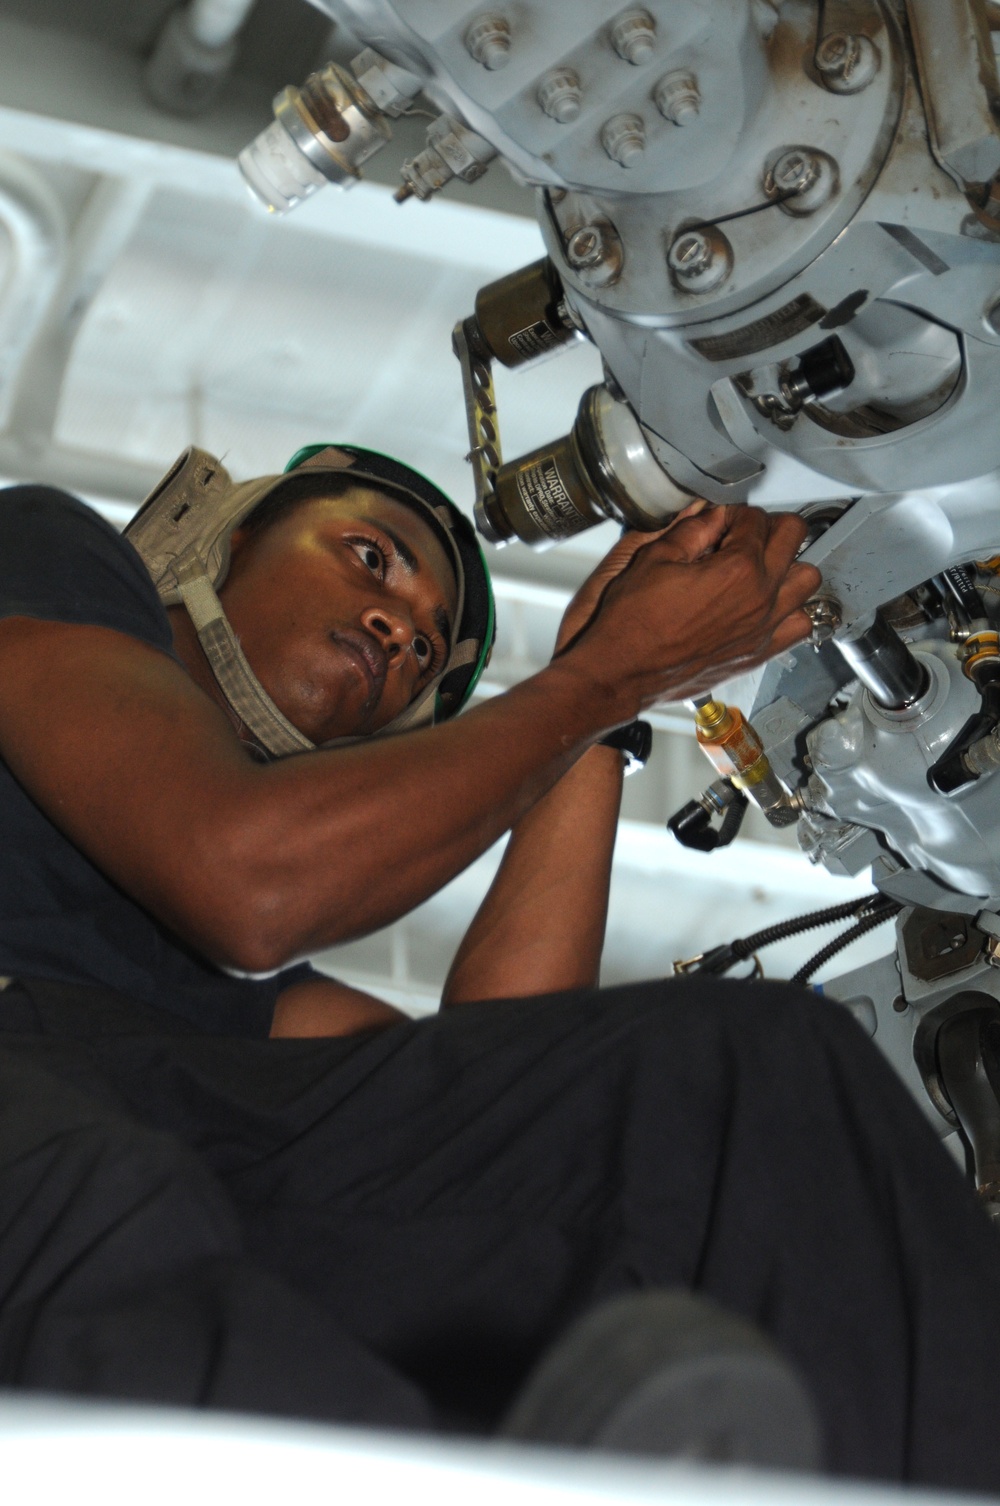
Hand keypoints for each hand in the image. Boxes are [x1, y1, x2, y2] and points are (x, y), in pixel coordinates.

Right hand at [560, 504, 820, 718]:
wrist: (622, 672)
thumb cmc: (632, 621)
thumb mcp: (654, 558)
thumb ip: (692, 530)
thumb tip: (712, 515)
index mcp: (737, 568)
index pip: (755, 519)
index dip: (734, 513)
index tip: (719, 522)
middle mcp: (760, 597)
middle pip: (794, 538)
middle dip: (770, 527)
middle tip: (745, 535)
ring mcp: (764, 628)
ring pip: (808, 580)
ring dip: (789, 566)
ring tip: (762, 568)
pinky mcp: (758, 653)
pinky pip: (800, 626)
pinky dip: (791, 611)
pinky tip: (767, 606)